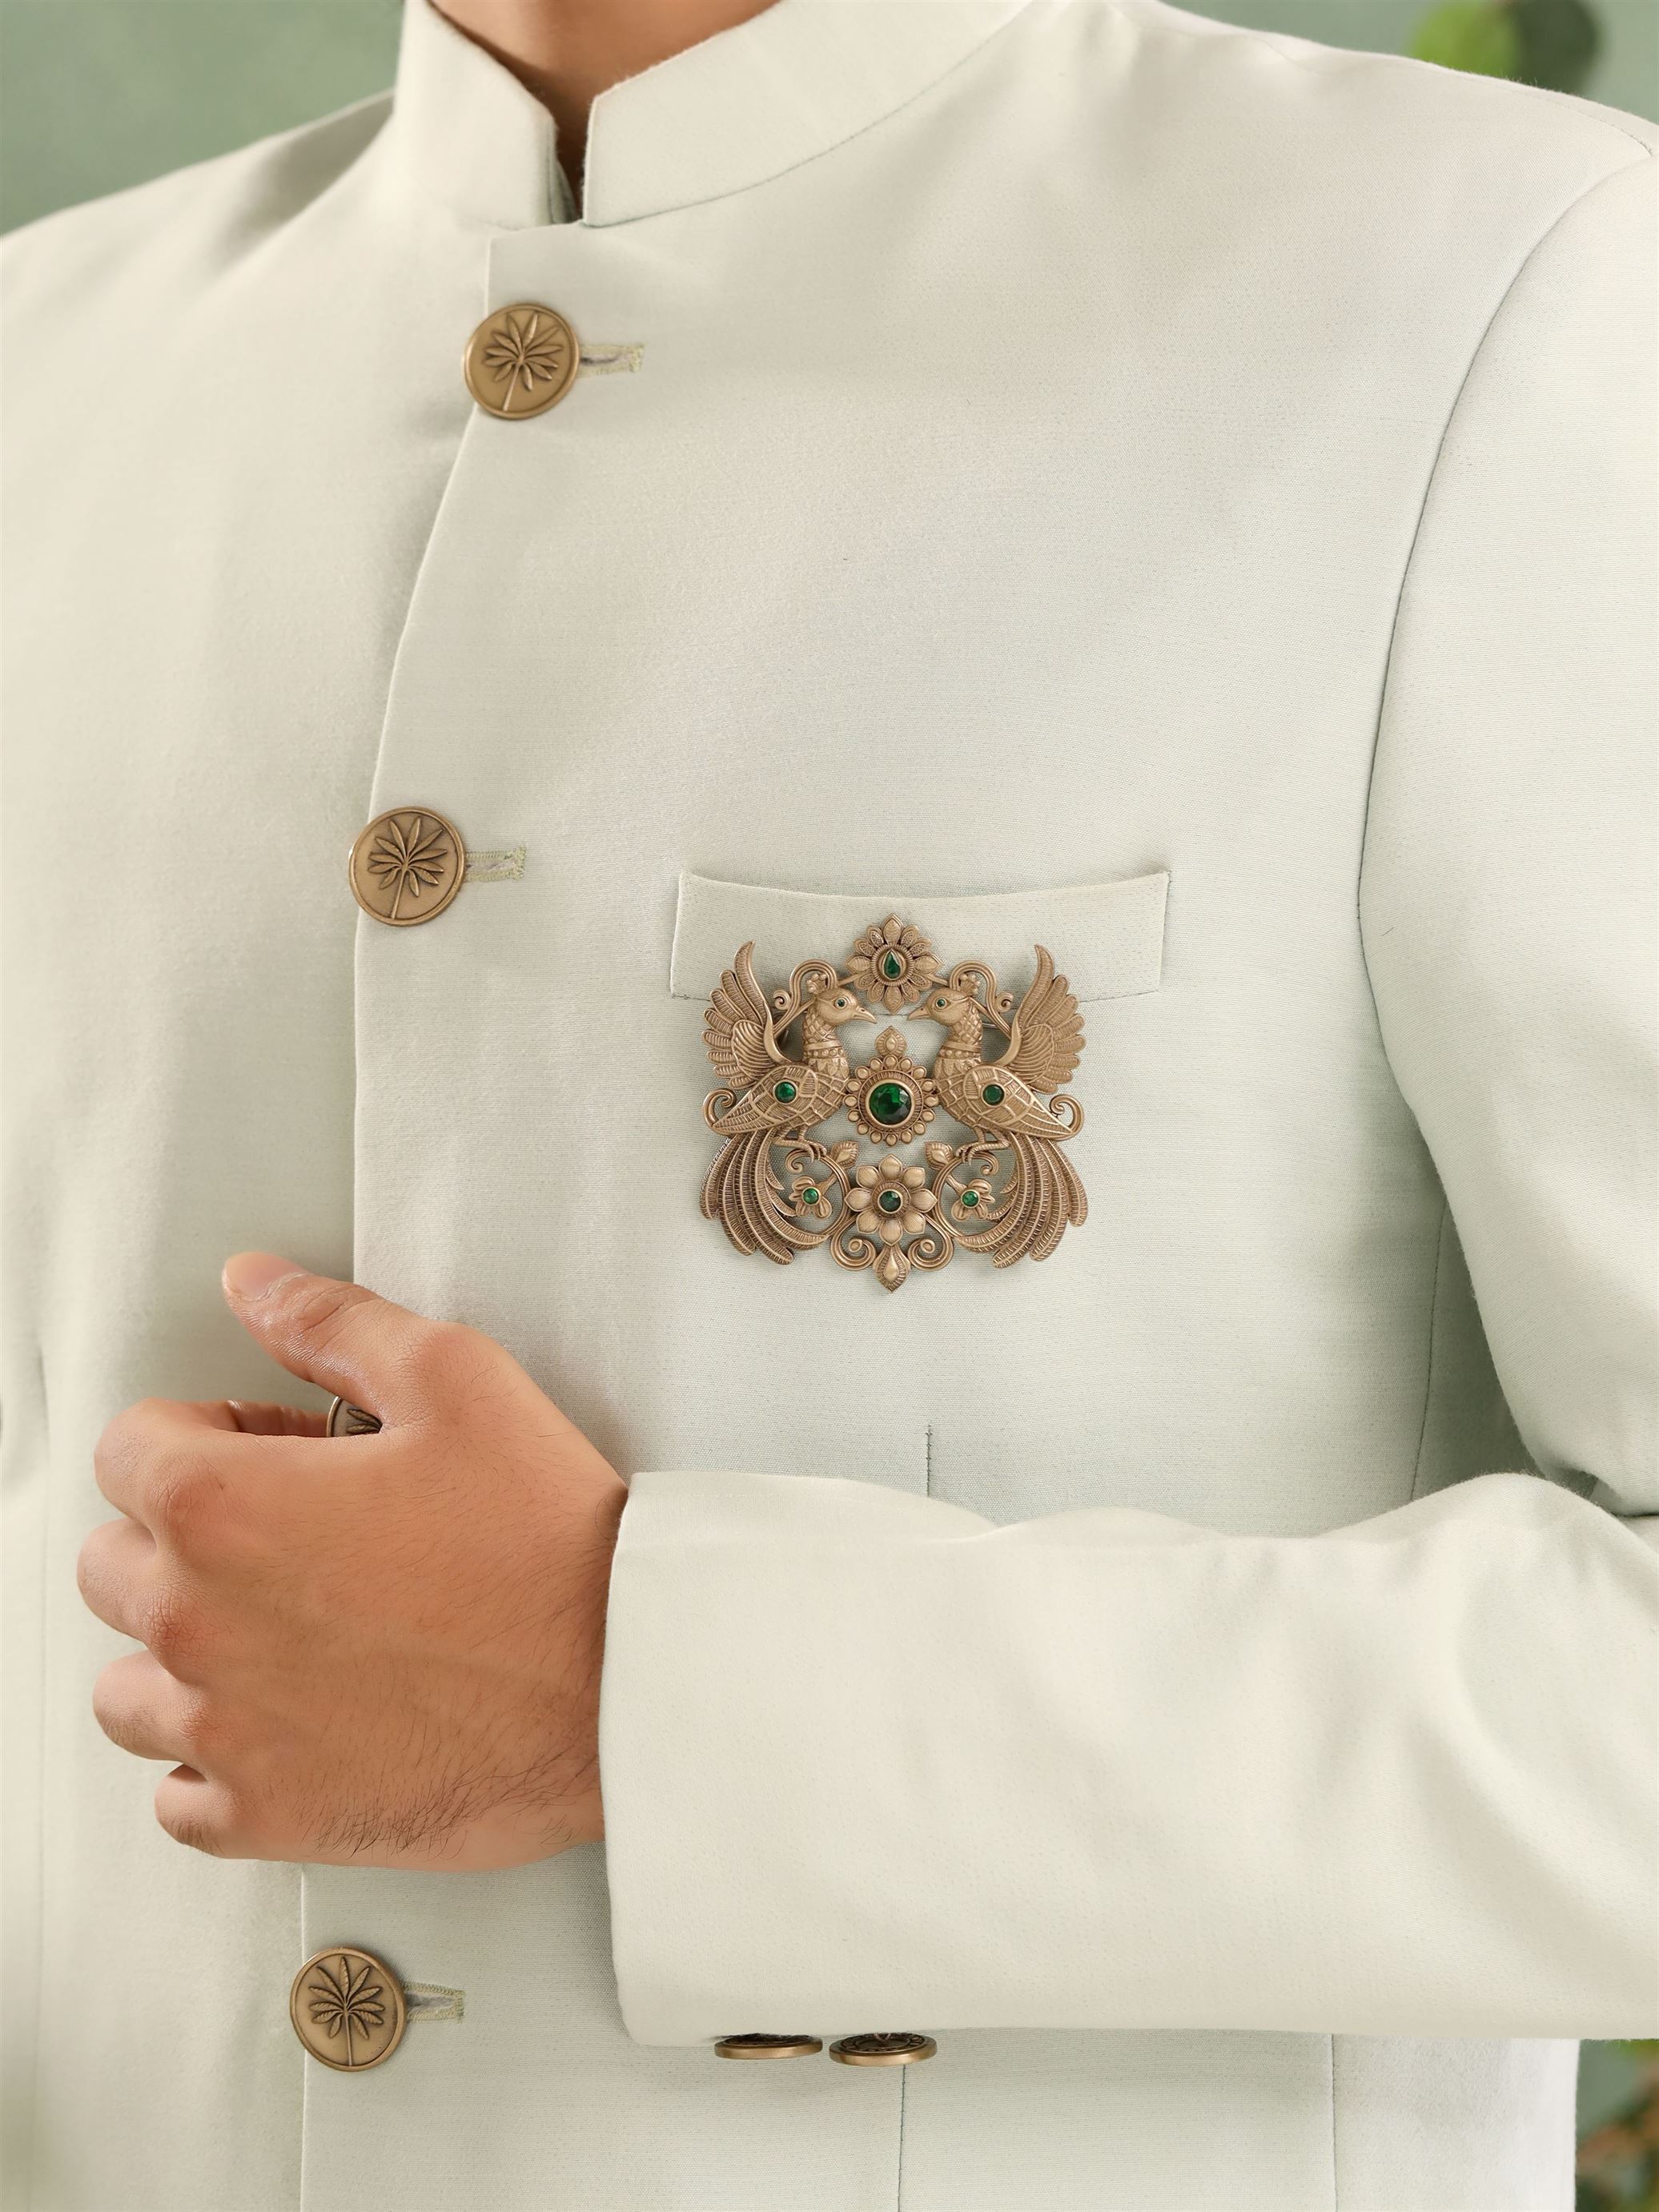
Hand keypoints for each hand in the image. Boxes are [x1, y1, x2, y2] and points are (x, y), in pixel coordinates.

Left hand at [76, 1255, 626, 1867]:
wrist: (623, 1681)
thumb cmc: (547, 1541)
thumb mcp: (454, 1379)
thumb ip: (330, 1323)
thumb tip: (253, 1286)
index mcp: (222, 1507)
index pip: (127, 1448)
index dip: (209, 1431)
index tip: (278, 1448)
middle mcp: (198, 1624)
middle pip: (112, 1566)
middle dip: (185, 1536)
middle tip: (297, 1531)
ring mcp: (226, 1731)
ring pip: (129, 1688)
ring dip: (185, 1652)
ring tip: (286, 1630)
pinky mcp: (270, 1816)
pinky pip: (178, 1798)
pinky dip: (216, 1760)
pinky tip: (287, 1719)